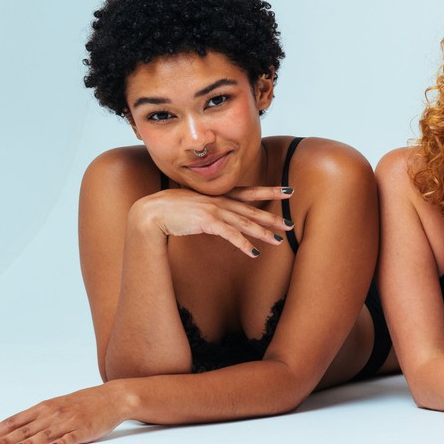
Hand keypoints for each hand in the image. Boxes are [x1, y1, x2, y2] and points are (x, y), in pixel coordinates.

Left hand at [0, 383, 130, 443]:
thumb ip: (36, 418)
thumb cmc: (83, 403)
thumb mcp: (56, 406)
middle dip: (5, 440)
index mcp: (44, 407)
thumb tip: (10, 432)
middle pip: (25, 429)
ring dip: (29, 443)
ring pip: (45, 434)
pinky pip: (72, 438)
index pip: (13, 421)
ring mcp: (70, 422)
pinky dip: (62, 443)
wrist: (113, 397)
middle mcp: (53, 414)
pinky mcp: (86, 430)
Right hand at [133, 186, 288, 257]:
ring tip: (278, 241)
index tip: (289, 190)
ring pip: (245, 223)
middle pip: (252, 210)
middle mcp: (220, 201)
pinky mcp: (207, 222)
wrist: (152, 211)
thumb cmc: (172, 209)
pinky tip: (253, 253)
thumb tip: (223, 216)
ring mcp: (215, 210)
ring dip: (263, 233)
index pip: (250, 192)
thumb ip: (213, 208)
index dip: (270, 191)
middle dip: (273, 218)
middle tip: (291, 224)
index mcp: (219, 195)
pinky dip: (243, 244)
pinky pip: (230, 235)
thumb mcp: (197, 204)